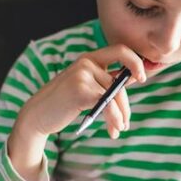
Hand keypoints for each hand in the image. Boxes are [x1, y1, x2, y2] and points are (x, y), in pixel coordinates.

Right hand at [7, 45, 145, 180]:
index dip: (136, 62)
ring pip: (115, 95)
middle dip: (126, 105)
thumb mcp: (85, 87)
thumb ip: (105, 81)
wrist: (38, 115)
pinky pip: (108, 105)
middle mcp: (86, 62)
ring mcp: (82, 75)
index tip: (142, 78)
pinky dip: (114, 119)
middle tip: (126, 123)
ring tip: (119, 129)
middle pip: (121, 82)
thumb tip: (135, 78)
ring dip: (120, 116)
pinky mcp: (81, 90)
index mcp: (89, 58)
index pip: (121, 50)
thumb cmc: (63, 103)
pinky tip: (112, 130)